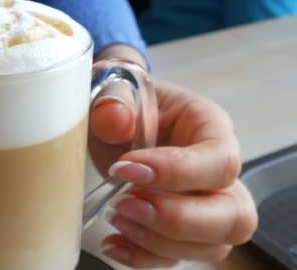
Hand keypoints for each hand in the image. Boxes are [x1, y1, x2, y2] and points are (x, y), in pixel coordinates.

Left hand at [89, 48, 257, 267]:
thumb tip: (114, 117)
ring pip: (211, 245)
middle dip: (178, 219)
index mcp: (209, 127)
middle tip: (125, 203)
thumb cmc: (125, 104)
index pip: (219, 159)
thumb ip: (113, 102)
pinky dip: (144, 257)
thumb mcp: (114, 93)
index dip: (177, 172)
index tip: (126, 168)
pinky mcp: (181, 230)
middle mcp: (216, 172)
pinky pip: (177, 258)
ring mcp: (204, 205)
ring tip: (116, 217)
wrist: (113, 121)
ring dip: (159, 242)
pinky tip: (114, 243)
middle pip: (233, 214)